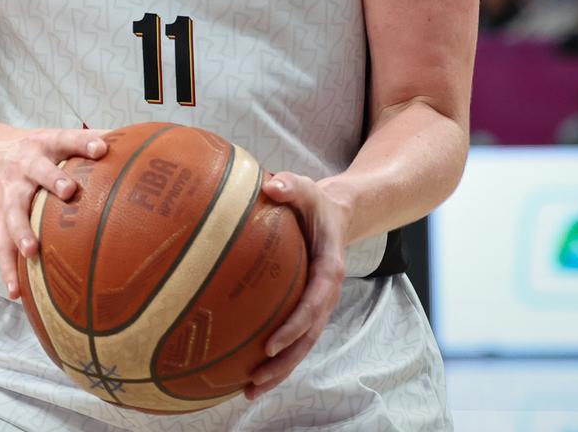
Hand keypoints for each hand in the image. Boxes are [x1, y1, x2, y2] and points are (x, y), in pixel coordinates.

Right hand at [0, 126, 109, 300]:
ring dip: (22, 231)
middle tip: (68, 190)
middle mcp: (25, 167)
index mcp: (45, 145)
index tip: (101, 149)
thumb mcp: (56, 139)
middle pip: (37, 171)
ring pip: (13, 212)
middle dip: (52, 180)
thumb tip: (135, 144)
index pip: (67, 140)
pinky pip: (2, 244)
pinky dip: (7, 268)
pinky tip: (17, 291)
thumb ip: (91, 141)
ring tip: (32, 250)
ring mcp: (10, 192)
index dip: (83, 143)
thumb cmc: (35, 150)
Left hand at [246, 173, 349, 400]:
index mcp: (328, 271)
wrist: (334, 214)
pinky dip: (274, 358)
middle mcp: (324, 295)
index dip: (293, 327)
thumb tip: (273, 185)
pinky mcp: (302, 308)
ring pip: (300, 346)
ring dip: (278, 371)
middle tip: (255, 383)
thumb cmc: (313, 201)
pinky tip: (244, 372)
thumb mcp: (306, 189)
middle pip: (307, 338)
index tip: (270, 346)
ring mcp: (315, 305)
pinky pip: (290, 337)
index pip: (312, 305)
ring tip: (248, 392)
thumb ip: (293, 187)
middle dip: (284, 364)